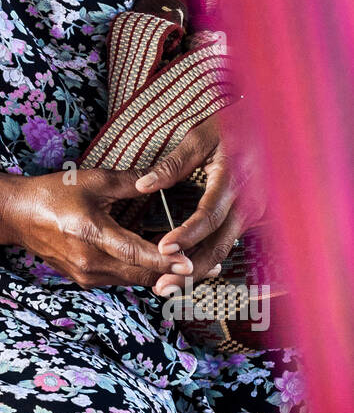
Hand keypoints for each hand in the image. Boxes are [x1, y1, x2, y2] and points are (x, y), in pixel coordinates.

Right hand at [15, 166, 193, 289]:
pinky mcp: (85, 279)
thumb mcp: (92, 181)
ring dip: (162, 277)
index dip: (166, 260)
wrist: (18, 215)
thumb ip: (130, 183)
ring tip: (194, 271)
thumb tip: (162, 179)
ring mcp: (86, 275)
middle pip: (141, 274)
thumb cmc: (53, 193)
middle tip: (210, 271)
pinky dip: (143, 275)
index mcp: (91, 234)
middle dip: (176, 275)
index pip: (136, 253)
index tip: (193, 264)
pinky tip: (163, 269)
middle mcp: (90, 261)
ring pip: (133, 281)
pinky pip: (121, 280)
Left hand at [134, 101, 266, 294]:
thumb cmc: (231, 126)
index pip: (209, 215)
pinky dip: (206, 258)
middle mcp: (249, 202)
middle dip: (189, 269)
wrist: (270, 126)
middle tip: (161, 286)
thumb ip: (173, 164)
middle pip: (219, 244)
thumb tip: (142, 184)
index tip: (162, 249)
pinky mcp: (251, 216)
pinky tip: (184, 271)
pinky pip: (227, 241)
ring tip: (166, 286)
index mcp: (233, 179)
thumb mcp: (200, 137)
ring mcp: (254, 212)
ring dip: (196, 270)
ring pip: (224, 249)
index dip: (186, 235)